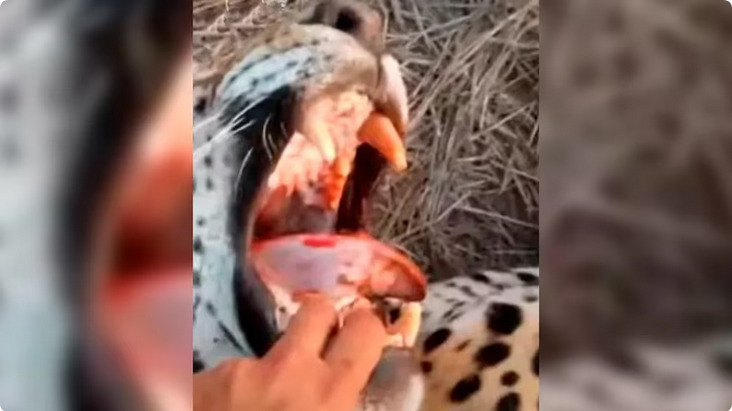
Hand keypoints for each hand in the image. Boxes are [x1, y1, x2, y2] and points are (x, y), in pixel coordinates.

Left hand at [193, 296, 386, 410]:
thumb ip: (341, 408)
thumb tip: (346, 400)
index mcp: (330, 394)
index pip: (365, 329)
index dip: (364, 330)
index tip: (360, 341)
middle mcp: (288, 370)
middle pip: (316, 310)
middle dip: (321, 322)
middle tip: (317, 350)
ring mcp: (240, 371)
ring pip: (265, 356)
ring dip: (266, 378)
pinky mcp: (201, 381)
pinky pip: (225, 379)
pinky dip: (226, 398)